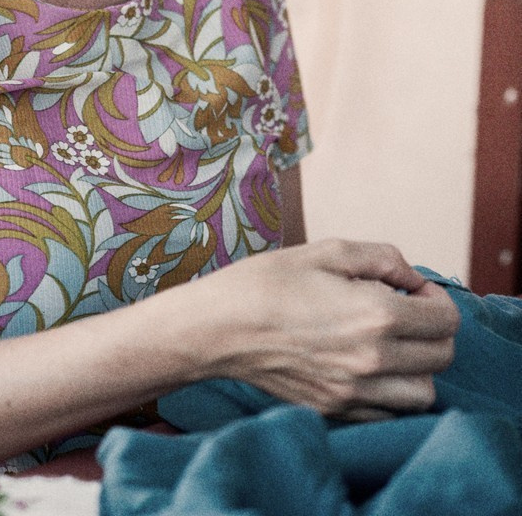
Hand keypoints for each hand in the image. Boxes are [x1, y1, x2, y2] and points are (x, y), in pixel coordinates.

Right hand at [193, 238, 458, 419]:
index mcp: (376, 314)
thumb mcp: (328, 250)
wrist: (219, 328)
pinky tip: (369, 368)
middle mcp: (373, 360)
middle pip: (442, 357)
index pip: (445, 319)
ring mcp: (355, 393)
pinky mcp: (336, 411)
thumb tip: (413, 279)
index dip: (437, 298)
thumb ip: (382, 258)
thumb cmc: (269, 282)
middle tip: (406, 313)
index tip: (415, 290)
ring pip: (423, 394)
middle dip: (434, 331)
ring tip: (391, 345)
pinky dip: (392, 394)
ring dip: (418, 368)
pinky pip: (390, 414)